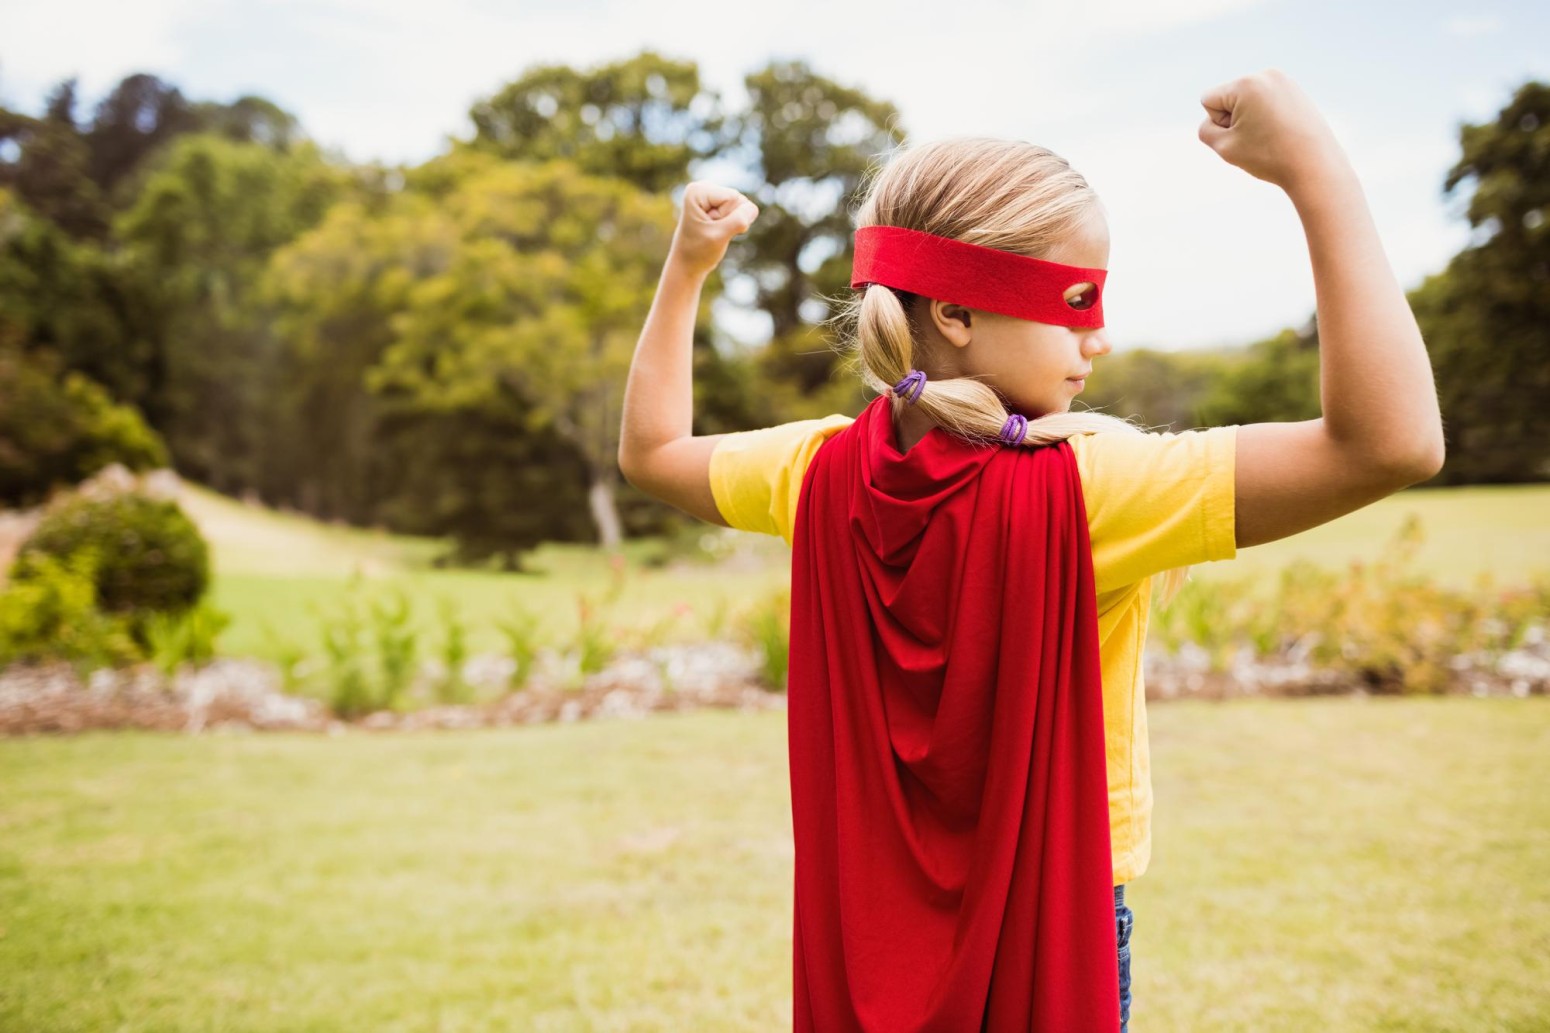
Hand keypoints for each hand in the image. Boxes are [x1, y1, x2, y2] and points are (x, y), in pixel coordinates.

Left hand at [668, 181, 758, 277]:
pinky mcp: (719, 204)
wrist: (688, 265)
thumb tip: (753, 208)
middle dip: (731, 220)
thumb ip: (738, 220)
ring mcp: (712, 195)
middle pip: (739, 200)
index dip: (727, 218)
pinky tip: (720, 231)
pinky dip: (734, 225)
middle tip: (713, 232)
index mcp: (698, 191)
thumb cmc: (698, 252)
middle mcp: (704, 187)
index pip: (734, 198)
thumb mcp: (719, 237)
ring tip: (715, 232)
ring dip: (733, 224)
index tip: (710, 229)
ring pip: (742, 207)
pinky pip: (742, 212)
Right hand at [1198, 68, 1349, 194]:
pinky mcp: (1295, 90)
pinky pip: (1266, 103)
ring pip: (1247, 101)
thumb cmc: (1269, 157)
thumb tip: (1215, 118)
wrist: (1314, 165)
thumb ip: (1206, 130)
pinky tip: (1281, 132)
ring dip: (1250, 119)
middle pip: (1229, 99)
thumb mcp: (1224, 147)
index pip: (1209, 101)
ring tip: (1272, 136)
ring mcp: (1284, 80)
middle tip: (1259, 138)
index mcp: (1246, 84)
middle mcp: (1265, 75)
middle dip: (1236, 119)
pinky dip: (1267, 118)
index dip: (1219, 124)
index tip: (1241, 136)